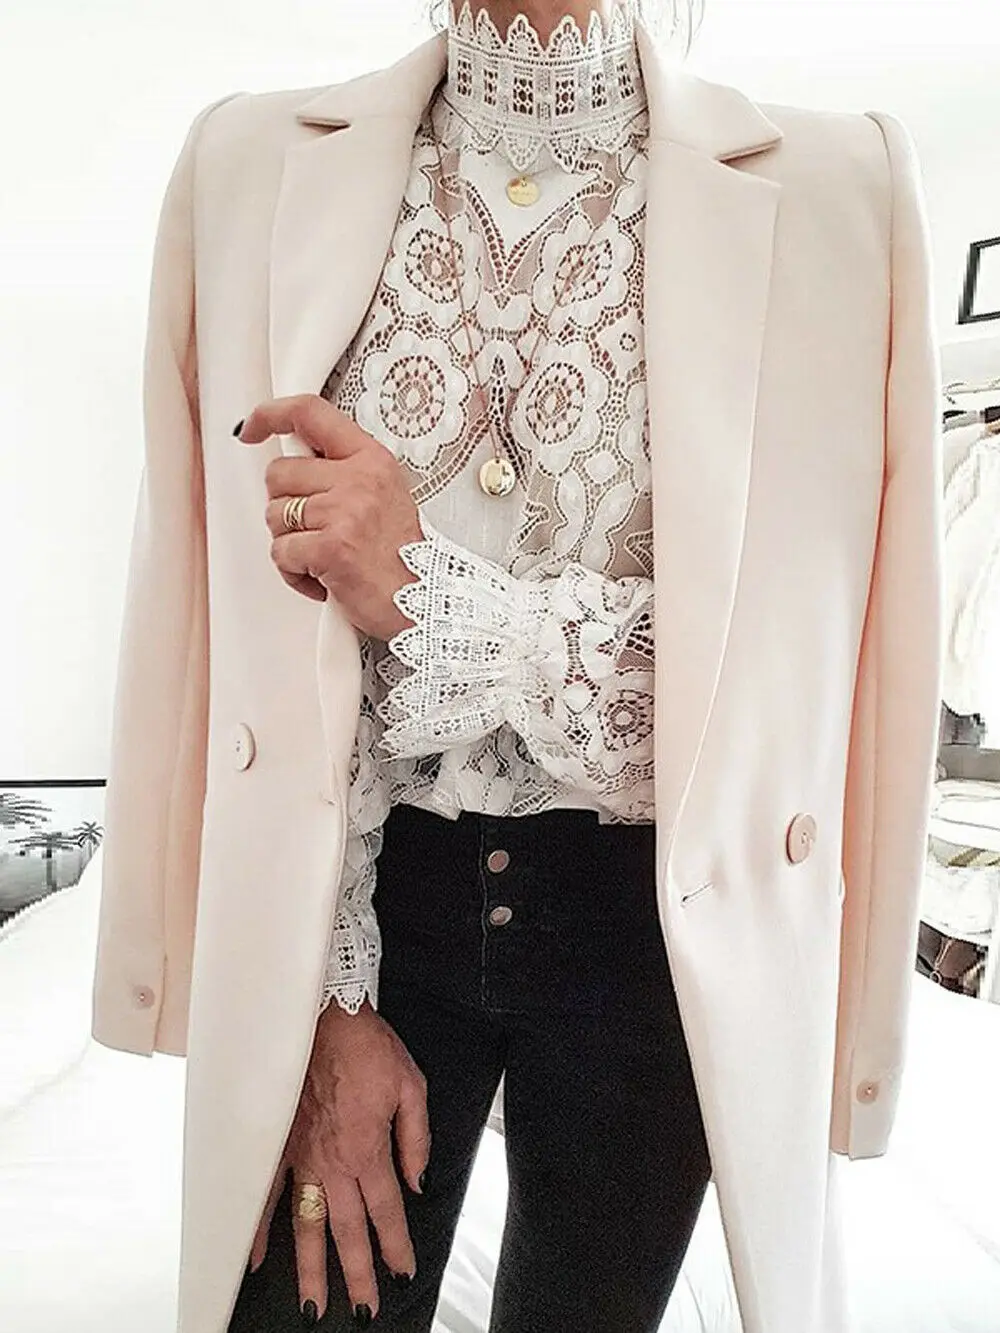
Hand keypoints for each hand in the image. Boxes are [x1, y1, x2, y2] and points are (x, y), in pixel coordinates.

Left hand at [237, 395, 423, 639]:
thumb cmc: (402, 556)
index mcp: (371, 459)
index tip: (252, 429)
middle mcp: (358, 479)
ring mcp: (344, 512)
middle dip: (285, 506)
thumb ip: (342, 471)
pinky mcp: (331, 547)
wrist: (426, 600)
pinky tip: (322, 578)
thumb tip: (294, 461)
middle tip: (315, 529)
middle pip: (279, 473)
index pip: (310, 414)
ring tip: (323, 556)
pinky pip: (281, 552)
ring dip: (290, 543)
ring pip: (274, 515)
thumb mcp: (383, 495)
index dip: (270, 416)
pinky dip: (293, 572)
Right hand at [249, 999, 429, 1322]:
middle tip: (363, 1311)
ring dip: (311, 1269)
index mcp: (367, 1149)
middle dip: (357, 1276)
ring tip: (314, 1305)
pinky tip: (257, 1262)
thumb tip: (418, 1180)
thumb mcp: (411, 1086)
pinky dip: (258, 1231)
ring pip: (305, 1225)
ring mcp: (300, 1157)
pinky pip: (267, 1195)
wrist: (322, 1016)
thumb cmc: (366, 1046)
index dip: (397, 1246)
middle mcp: (332, 1162)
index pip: (387, 1211)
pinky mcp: (278, 1145)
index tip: (403, 1272)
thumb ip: (416, 1139)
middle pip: (347, 1232)